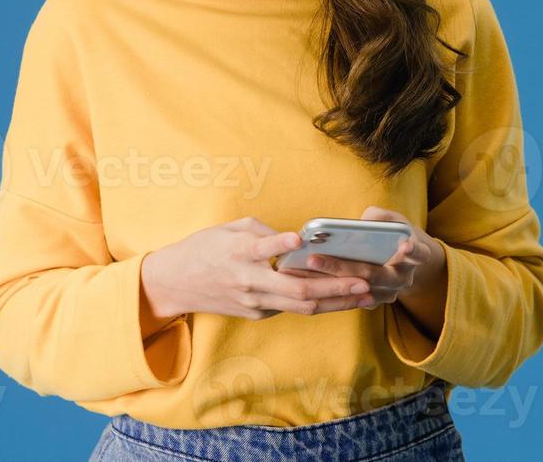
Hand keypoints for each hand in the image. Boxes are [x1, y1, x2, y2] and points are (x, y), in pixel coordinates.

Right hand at [139, 217, 377, 323]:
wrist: (177, 283)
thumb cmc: (204, 249)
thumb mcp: (229, 229)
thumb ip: (261, 232)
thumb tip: (294, 240)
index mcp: (238, 253)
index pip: (262, 249)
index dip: (281, 244)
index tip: (300, 238)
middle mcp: (248, 281)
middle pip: (297, 289)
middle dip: (335, 287)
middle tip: (364, 281)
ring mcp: (254, 302)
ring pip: (302, 306)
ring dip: (337, 302)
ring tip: (365, 295)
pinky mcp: (256, 313)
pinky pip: (291, 308)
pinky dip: (319, 303)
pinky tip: (342, 299)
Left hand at [277, 206, 444, 310]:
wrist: (403, 257)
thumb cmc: (394, 232)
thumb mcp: (393, 220)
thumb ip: (380, 217)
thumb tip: (363, 221)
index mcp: (415, 255)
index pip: (418, 253)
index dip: (412, 250)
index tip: (404, 244)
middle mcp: (403, 278)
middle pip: (374, 274)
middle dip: (344, 267)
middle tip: (314, 257)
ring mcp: (389, 292)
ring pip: (359, 290)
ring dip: (331, 280)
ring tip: (305, 268)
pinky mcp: (373, 300)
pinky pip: (351, 298)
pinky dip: (330, 289)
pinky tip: (307, 279)